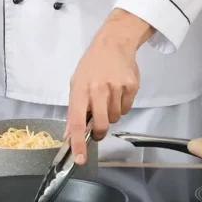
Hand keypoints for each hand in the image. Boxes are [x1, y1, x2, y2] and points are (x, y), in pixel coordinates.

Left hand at [65, 18, 144, 164]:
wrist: (113, 43)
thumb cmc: (92, 65)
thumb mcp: (76, 83)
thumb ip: (73, 109)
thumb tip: (70, 135)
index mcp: (80, 89)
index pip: (76, 121)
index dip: (77, 143)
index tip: (79, 159)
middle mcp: (98, 89)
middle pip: (100, 125)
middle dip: (99, 132)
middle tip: (98, 127)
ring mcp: (116, 87)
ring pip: (115, 118)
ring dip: (111, 114)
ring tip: (108, 96)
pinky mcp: (131, 86)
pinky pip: (126, 109)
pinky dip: (122, 105)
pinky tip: (118, 90)